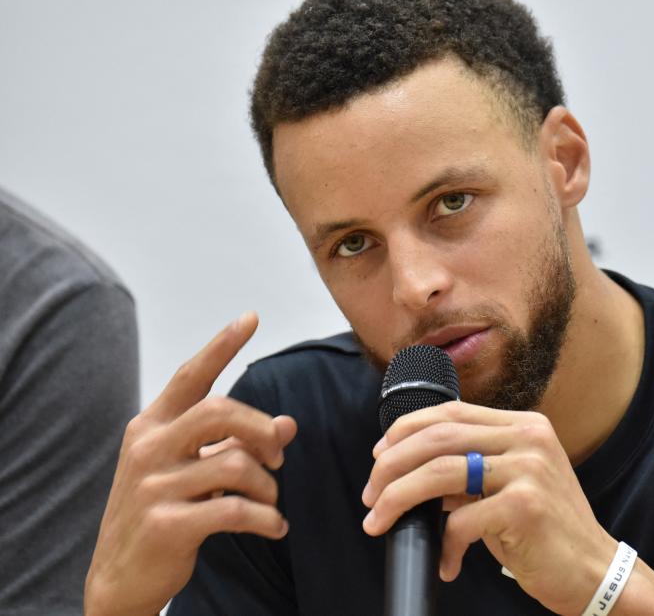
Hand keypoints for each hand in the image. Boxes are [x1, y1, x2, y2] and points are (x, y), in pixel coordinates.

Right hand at [84, 313, 297, 615]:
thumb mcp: (194, 470)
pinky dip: (267, 520)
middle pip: (221, 410)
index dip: (221, 346)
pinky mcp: (167, 525)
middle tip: (278, 455)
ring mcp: (153, 486)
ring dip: (268, 485)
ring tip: (270, 502)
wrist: (121, 578)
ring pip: (237, 464)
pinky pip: (236, 511)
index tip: (251, 318)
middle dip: (262, 429)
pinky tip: (275, 528)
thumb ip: (235, 443)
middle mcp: (148, 448)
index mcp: (150, 426)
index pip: (189, 375)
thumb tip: (288, 424)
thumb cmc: (164, 512)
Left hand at [361, 402, 616, 615]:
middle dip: (391, 465)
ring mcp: (529, 469)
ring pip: (440, 472)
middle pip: (438, 437)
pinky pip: (460, 521)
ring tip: (379, 521)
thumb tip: (413, 473)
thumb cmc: (547, 532)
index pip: (451, 412)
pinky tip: (446, 563)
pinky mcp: (525, 506)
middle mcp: (528, 438)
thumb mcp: (511, 486)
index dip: (406, 429)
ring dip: (397, 498)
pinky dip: (443, 546)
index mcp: (524, 425)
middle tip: (370, 494)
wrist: (594, 571)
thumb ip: (472, 470)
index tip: (379, 455)